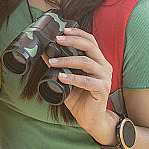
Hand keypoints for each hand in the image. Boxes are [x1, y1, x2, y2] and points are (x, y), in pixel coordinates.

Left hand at [46, 27, 118, 143]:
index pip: (91, 41)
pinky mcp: (102, 89)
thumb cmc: (80, 98)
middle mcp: (104, 66)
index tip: (64, 30)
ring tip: (52, 62)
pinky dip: (72, 78)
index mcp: (98, 61)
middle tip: (57, 40)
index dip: (78, 33)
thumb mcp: (67, 79)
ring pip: (86, 62)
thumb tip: (44, 54)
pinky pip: (86, 81)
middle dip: (72, 41)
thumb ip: (59, 67)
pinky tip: (61, 77)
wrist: (91, 119)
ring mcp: (105, 77)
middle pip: (89, 47)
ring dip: (67, 60)